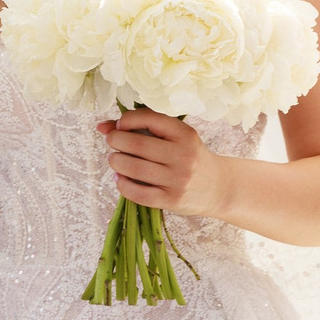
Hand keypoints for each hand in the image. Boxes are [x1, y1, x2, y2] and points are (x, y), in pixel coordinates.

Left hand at [100, 110, 225, 216]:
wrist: (218, 187)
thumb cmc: (190, 157)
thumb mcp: (175, 138)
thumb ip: (141, 128)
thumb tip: (101, 126)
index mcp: (185, 134)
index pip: (149, 118)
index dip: (127, 120)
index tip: (121, 125)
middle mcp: (183, 155)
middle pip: (137, 144)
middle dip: (116, 140)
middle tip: (112, 142)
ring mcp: (178, 179)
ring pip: (134, 168)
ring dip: (116, 161)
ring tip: (115, 160)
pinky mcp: (172, 200)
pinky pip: (138, 193)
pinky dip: (122, 184)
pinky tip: (121, 178)